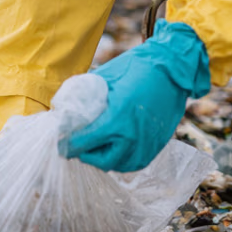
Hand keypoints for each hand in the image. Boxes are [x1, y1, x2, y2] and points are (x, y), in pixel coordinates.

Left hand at [60, 20, 210, 172]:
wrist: (172, 66)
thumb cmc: (135, 67)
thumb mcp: (103, 78)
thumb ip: (85, 95)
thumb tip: (66, 106)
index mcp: (117, 119)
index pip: (85, 142)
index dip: (68, 145)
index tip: (59, 143)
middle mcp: (133, 136)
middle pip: (101, 160)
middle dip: (84, 155)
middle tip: (75, 146)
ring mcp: (147, 143)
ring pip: (120, 165)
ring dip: (103, 159)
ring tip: (93, 147)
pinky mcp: (157, 144)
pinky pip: (135, 162)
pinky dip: (121, 160)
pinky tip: (113, 149)